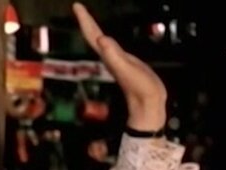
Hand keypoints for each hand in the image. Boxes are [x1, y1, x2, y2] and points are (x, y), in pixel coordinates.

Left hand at [72, 3, 166, 130]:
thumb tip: (101, 39)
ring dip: (94, 29)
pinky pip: (112, 46)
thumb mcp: (126, 69)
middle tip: (78, 7)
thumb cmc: (139, 88)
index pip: (93, 34)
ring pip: (100, 40)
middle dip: (86, 20)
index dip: (85, 19)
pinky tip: (107, 39)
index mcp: (108, 56)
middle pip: (94, 36)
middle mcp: (109, 57)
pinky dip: (107, 38)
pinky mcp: (125, 63)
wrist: (148, 104)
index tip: (77, 6)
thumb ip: (114, 55)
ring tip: (88, 18)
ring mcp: (116, 60)